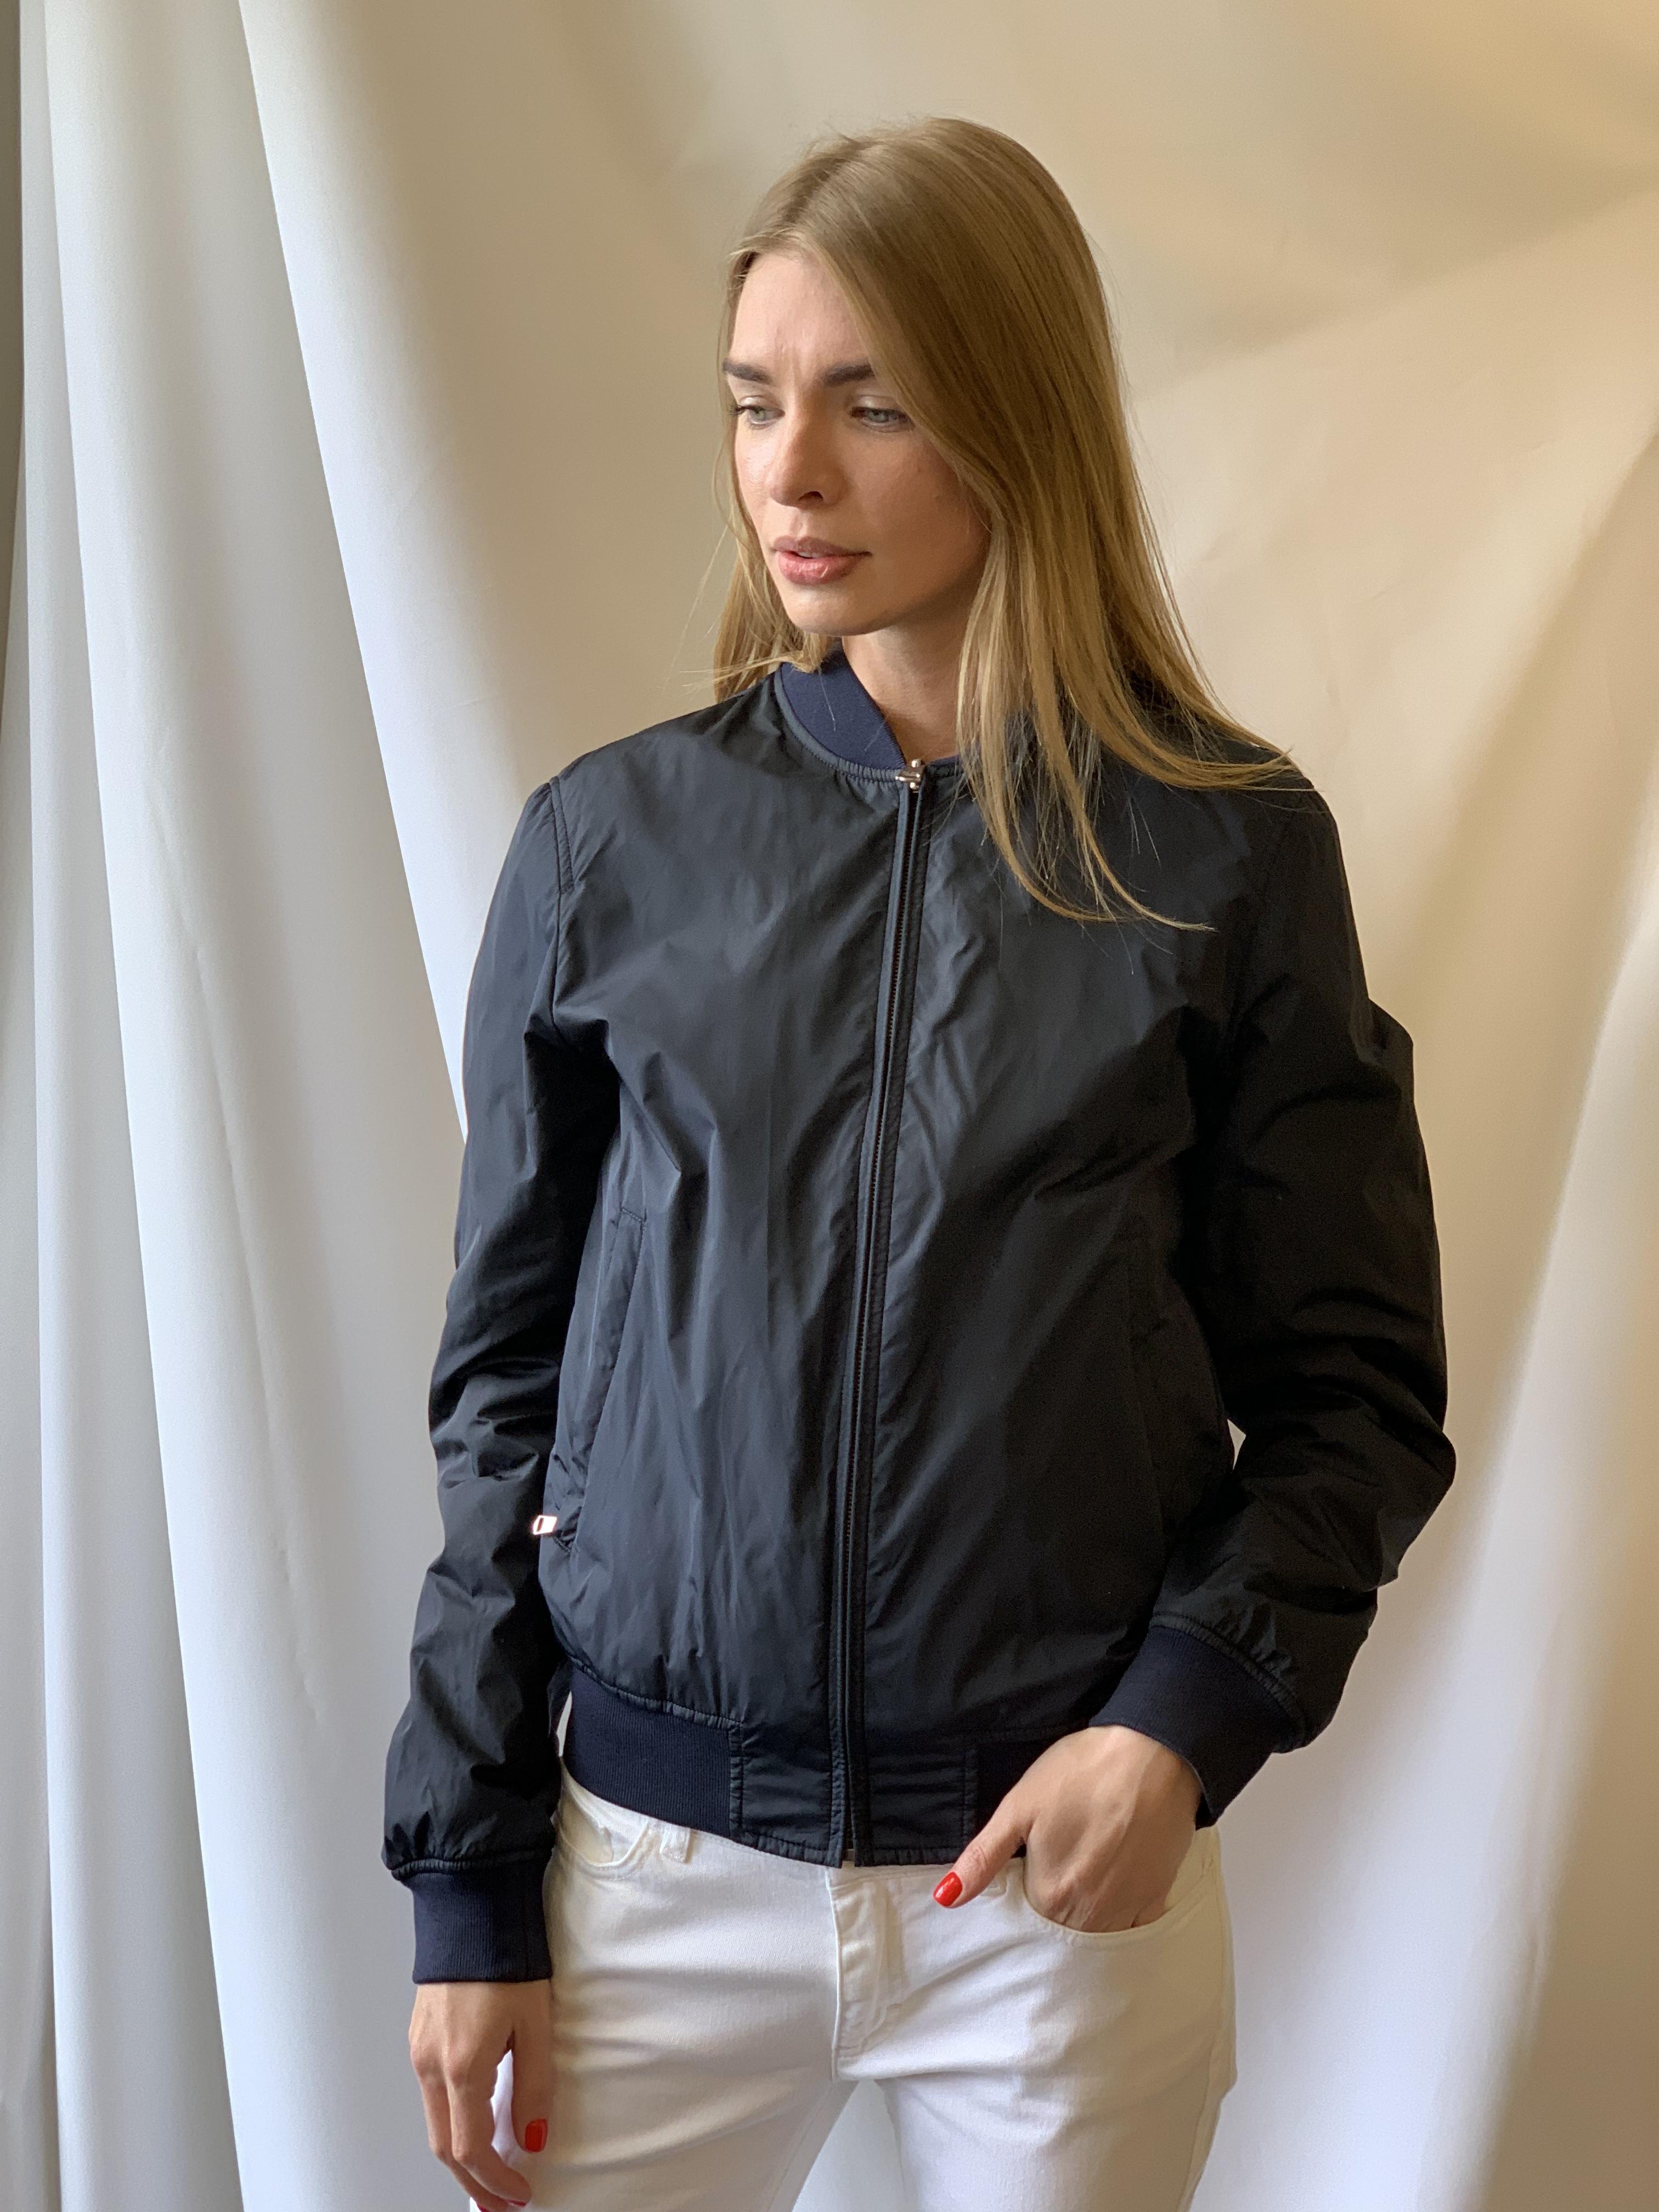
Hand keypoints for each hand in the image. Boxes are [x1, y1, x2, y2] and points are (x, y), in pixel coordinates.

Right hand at [408, 1979, 554, 2210]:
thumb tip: (533, 2139)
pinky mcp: (418, 2037)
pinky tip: (474, 2125)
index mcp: (461, 2065)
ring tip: (491, 2175)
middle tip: (501, 2204)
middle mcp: (430, 2063)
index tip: (521, 2194)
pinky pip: (431, 2095)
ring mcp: (419, 2050)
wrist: (472, 1905)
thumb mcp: (537, 2024)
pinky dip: (452, 2122)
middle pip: (444, 2147)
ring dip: (461, 2156)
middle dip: (473, 2183)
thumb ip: (535, 2086)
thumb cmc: (507, 1956)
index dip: (495, 2181)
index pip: (470, 2149)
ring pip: (434, 2123)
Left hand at [934, 1726, 1203, 1932]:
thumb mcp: (1020, 1805)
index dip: (1026, 1893)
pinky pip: (1133, 1924)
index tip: (1031, 1868)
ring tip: (1086, 1871)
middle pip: (1063, 1928)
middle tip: (1060, 1864)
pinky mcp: (1157, 1895)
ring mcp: (1127, 1908)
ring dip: (1087, 1914)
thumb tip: (945, 1898)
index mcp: (1051, 1895)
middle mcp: (1090, 1914)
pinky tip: (1116, 1880)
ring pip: (1097, 1931)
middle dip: (1055, 1908)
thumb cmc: (1082, 1772)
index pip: (1028, 1920)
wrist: (1153, 1754)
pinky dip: (1121, 1911)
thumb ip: (983, 1857)